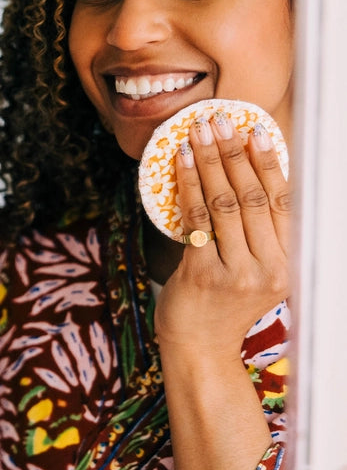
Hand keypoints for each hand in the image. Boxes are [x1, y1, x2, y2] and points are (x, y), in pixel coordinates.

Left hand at [154, 111, 290, 360]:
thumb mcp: (255, 270)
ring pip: (224, 203)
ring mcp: (238, 274)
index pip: (283, 202)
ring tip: (198, 132)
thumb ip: (258, 232)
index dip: (269, 163)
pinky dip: (188, 184)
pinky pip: (196, 219)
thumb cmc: (224, 303)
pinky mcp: (204, 276)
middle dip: (235, 153)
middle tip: (220, 120)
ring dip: (209, 161)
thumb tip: (246, 170)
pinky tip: (179, 161)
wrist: (200, 349)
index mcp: (288, 264)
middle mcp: (269, 269)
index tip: (256, 131)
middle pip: (252, 196)